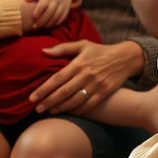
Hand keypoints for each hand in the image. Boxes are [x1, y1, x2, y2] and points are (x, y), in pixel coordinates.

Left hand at [25, 0, 72, 28]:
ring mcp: (63, 4)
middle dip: (42, 20)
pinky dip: (57, 22)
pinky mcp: (67, 8)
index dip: (39, 11)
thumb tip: (27, 0)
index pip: (43, 4)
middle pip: (50, 11)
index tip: (34, 16)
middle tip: (35, 26)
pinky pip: (63, 16)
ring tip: (43, 27)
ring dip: (50, 22)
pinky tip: (50, 25)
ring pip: (57, 15)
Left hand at [29, 39, 143, 114]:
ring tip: (49, 111)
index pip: (57, 78)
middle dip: (49, 102)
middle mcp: (87, 75)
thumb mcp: (83, 45)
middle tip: (37, 109)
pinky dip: (77, 110)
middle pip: (64, 92)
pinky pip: (88, 105)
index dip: (43, 89)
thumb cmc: (100, 51)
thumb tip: (43, 51)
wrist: (125, 58)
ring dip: (61, 108)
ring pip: (75, 100)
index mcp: (79, 63)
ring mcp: (96, 85)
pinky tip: (68, 112)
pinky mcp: (104, 92)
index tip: (32, 98)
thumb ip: (63, 48)